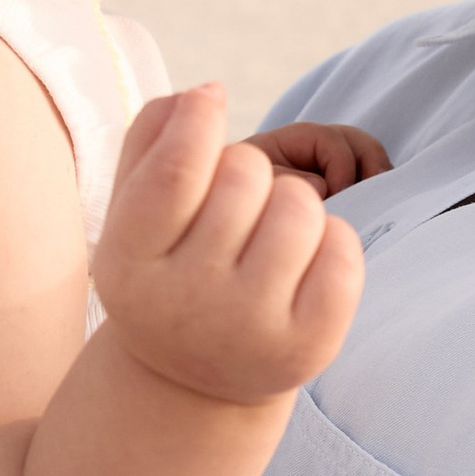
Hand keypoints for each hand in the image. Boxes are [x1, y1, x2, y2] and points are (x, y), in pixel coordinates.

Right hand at [96, 85, 365, 404]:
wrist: (195, 380)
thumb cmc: (167, 268)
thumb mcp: (133, 212)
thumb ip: (150, 139)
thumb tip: (203, 95)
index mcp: (131, 265)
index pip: (175, 172)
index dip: (198, 119)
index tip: (210, 101)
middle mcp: (188, 305)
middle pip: (245, 175)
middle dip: (247, 171)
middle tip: (234, 206)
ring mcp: (251, 331)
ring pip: (301, 207)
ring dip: (294, 203)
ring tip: (270, 234)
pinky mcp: (309, 348)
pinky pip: (343, 250)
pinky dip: (333, 240)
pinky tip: (304, 265)